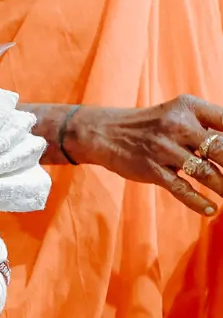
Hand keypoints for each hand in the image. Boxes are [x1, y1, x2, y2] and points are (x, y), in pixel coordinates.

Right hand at [67, 96, 222, 216]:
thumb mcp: (178, 113)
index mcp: (190, 107)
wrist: (106, 133)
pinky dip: (197, 201)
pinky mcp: (152, 170)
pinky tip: (211, 210)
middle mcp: (179, 126)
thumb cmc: (151, 125)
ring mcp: (164, 149)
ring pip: (204, 171)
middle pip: (220, 147)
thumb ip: (207, 123)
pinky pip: (180, 188)